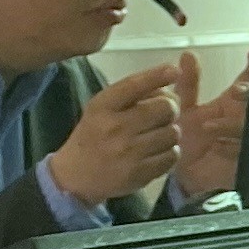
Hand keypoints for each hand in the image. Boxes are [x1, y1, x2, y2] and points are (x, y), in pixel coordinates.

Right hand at [49, 56, 190, 207]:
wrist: (74, 177)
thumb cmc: (94, 135)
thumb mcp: (102, 108)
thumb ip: (132, 92)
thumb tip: (170, 78)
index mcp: (102, 107)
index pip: (134, 85)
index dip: (157, 75)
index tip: (174, 71)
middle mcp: (114, 127)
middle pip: (165, 108)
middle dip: (170, 108)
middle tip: (164, 114)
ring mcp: (128, 153)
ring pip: (173, 132)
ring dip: (171, 132)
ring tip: (159, 135)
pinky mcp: (139, 174)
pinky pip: (172, 155)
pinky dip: (170, 152)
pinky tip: (158, 152)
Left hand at [173, 57, 248, 204]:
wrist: (188, 179)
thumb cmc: (189, 141)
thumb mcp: (184, 109)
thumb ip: (187, 84)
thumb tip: (187, 55)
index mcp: (232, 101)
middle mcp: (245, 116)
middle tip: (238, 91)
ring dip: (235, 123)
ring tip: (209, 126)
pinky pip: (247, 149)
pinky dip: (232, 147)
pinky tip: (218, 148)